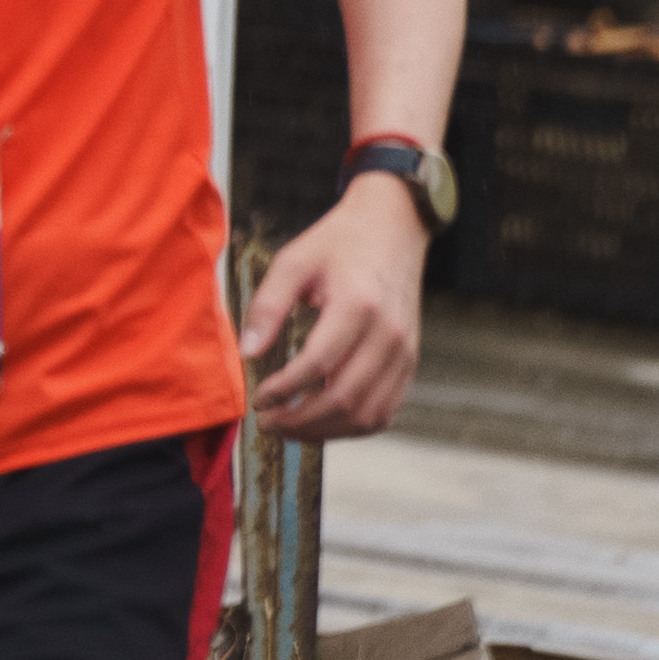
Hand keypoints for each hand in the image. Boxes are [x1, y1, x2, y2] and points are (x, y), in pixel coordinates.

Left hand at [244, 173, 426, 438]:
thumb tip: (247, 353)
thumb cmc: (338, 243)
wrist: (392, 228)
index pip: (318, 364)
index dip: (284, 390)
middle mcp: (389, 335)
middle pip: (345, 398)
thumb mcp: (293, 261)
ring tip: (290, 429)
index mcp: (358, 305)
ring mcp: (405, 352)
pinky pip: (386, 410)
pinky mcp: (410, 362)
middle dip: (301, 420)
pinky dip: (353, 426)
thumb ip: (267, 306)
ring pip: (368, 414)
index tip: (257, 398)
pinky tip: (322, 423)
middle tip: (268, 422)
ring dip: (326, 431)